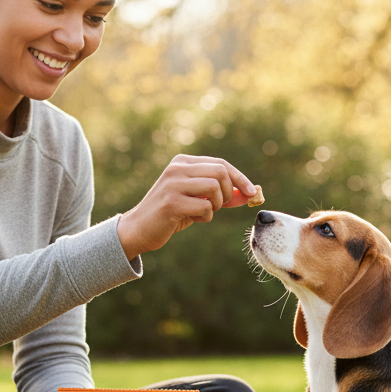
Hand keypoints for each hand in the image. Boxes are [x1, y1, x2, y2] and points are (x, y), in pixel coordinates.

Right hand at [116, 154, 256, 259]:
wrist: (139, 229)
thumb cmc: (171, 214)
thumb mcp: (197, 200)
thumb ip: (220, 194)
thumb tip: (248, 194)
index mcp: (182, 162)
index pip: (220, 163)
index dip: (239, 178)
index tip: (251, 192)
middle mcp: (177, 168)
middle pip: (220, 172)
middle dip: (228, 192)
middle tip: (219, 206)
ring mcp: (173, 184)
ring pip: (214, 187)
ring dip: (217, 205)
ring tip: (204, 212)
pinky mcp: (171, 202)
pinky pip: (205, 207)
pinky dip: (206, 217)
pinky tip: (193, 219)